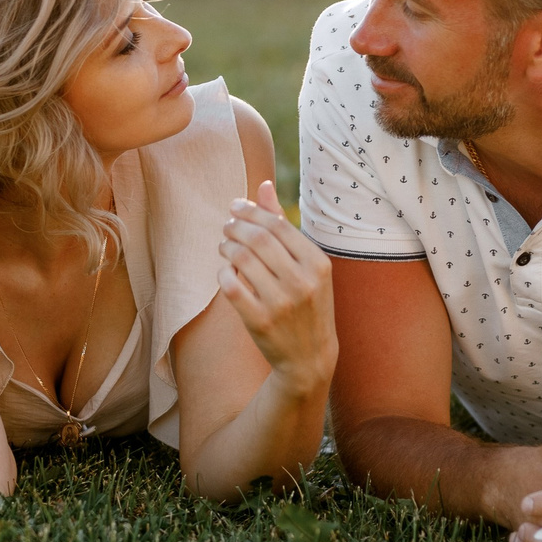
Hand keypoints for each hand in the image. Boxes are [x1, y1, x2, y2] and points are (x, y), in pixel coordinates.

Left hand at [217, 182, 335, 393]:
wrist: (309, 356)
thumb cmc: (307, 303)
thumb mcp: (306, 266)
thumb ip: (283, 225)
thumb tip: (263, 185)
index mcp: (318, 263)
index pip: (277, 224)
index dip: (250, 211)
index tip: (235, 206)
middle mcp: (302, 281)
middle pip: (258, 238)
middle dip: (235, 226)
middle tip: (226, 225)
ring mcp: (281, 303)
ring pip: (242, 259)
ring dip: (227, 247)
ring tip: (225, 246)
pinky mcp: (259, 321)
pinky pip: (231, 286)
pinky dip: (223, 273)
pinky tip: (226, 270)